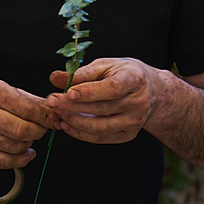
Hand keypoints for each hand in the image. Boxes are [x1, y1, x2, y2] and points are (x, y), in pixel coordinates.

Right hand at [0, 78, 56, 167]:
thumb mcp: (7, 94)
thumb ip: (32, 102)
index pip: (27, 107)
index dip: (46, 117)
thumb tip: (57, 111)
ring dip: (28, 145)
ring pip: (14, 146)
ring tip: (27, 139)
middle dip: (38, 132)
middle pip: (21, 130)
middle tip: (42, 131)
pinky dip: (21, 160)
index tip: (55, 120)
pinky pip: (5, 161)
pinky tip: (25, 154)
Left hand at [47, 57, 162, 143]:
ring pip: (100, 127)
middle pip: (102, 108)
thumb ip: (80, 72)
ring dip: (75, 122)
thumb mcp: (105, 65)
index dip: (89, 92)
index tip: (68, 93)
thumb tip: (55, 78)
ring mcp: (135, 121)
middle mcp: (138, 102)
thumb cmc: (125, 75)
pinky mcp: (128, 134)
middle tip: (52, 102)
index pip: (111, 88)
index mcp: (134, 79)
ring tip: (58, 114)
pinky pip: (101, 137)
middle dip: (72, 106)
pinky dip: (81, 133)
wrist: (152, 91)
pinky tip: (67, 125)